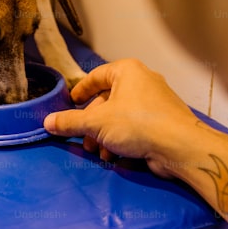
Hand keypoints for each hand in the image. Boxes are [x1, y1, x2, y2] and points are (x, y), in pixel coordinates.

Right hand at [44, 59, 201, 179]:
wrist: (180, 146)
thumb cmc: (137, 124)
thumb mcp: (96, 123)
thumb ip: (70, 122)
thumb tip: (48, 121)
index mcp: (127, 71)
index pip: (96, 76)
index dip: (80, 91)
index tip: (70, 104)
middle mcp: (143, 81)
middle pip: (107, 101)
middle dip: (93, 124)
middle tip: (84, 141)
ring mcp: (155, 102)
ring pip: (120, 117)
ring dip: (106, 137)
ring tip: (99, 153)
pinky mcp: (162, 121)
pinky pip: (135, 127)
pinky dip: (123, 141)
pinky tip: (116, 157)